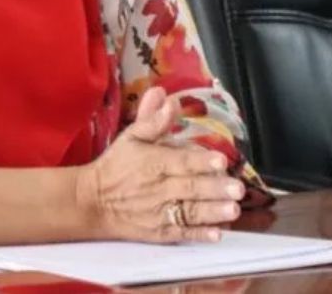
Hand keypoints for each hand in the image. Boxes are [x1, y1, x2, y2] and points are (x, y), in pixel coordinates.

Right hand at [75, 87, 244, 242]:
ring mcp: (159, 213)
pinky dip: (198, 235)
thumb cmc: (116, 166)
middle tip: (238, 188)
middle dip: (215, 188)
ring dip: (212, 212)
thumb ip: (152, 119)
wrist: (93, 201)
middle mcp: (158, 188)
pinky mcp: (160, 232)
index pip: (180, 161)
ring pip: (189, 212)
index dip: (201, 161)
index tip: (221, 160)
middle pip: (189, 188)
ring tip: (233, 210)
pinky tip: (216, 234)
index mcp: (152, 162)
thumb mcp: (130, 138)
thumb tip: (166, 96)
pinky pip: (181, 234)